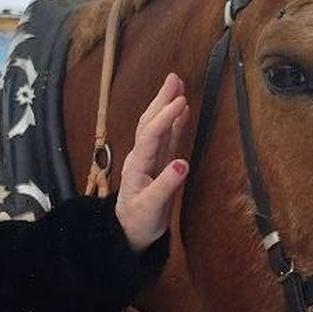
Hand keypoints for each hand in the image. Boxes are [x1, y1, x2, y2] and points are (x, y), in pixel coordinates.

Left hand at [114, 73, 188, 253]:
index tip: (181, 101)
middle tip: (174, 78)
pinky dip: (175, 122)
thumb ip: (166, 186)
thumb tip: (182, 163)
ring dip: (166, 105)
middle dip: (161, 100)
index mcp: (137, 166)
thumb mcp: (151, 208)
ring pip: (157, 126)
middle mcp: (141, 157)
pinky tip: (183, 109)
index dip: (165, 118)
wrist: (129, 233)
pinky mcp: (159, 164)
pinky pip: (168, 139)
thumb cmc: (138, 222)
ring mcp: (150, 159)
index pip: (150, 135)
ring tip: (177, 84)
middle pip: (150, 122)